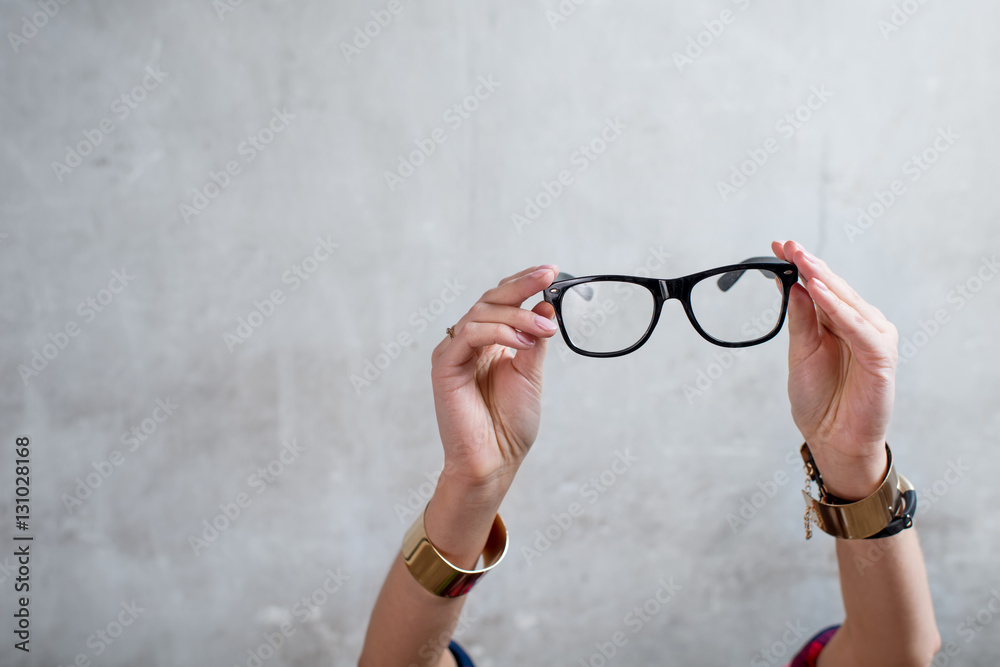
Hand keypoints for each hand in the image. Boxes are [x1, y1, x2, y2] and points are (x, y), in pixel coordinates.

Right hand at [429, 265, 560, 497]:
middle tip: (548, 277)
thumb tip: (546, 304)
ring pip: (482, 313)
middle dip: (521, 286)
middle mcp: (468, 342)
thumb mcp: (531, 373)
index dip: (524, 282)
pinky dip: (498, 332)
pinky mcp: (445, 366)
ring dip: (517, 316)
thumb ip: (535, 339)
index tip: (551, 270)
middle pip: (491, 299)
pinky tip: (522, 340)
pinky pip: (469, 334)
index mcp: (489, 342)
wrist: (495, 460)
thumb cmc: (510, 423)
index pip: (502, 300)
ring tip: (544, 329)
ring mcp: (454, 352)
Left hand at [772, 241, 898, 499]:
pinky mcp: (881, 356)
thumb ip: (800, 319)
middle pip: (834, 288)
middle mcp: (859, 325)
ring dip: (825, 281)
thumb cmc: (818, 398)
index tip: (777, 246)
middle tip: (788, 246)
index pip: (819, 286)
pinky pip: (859, 327)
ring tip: (803, 263)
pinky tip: (818, 291)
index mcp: (838, 322)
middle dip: (811, 265)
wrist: (832, 438)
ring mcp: (873, 338)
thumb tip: (793, 285)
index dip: (800, 265)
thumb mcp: (800, 352)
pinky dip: (839, 308)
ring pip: (849, 302)